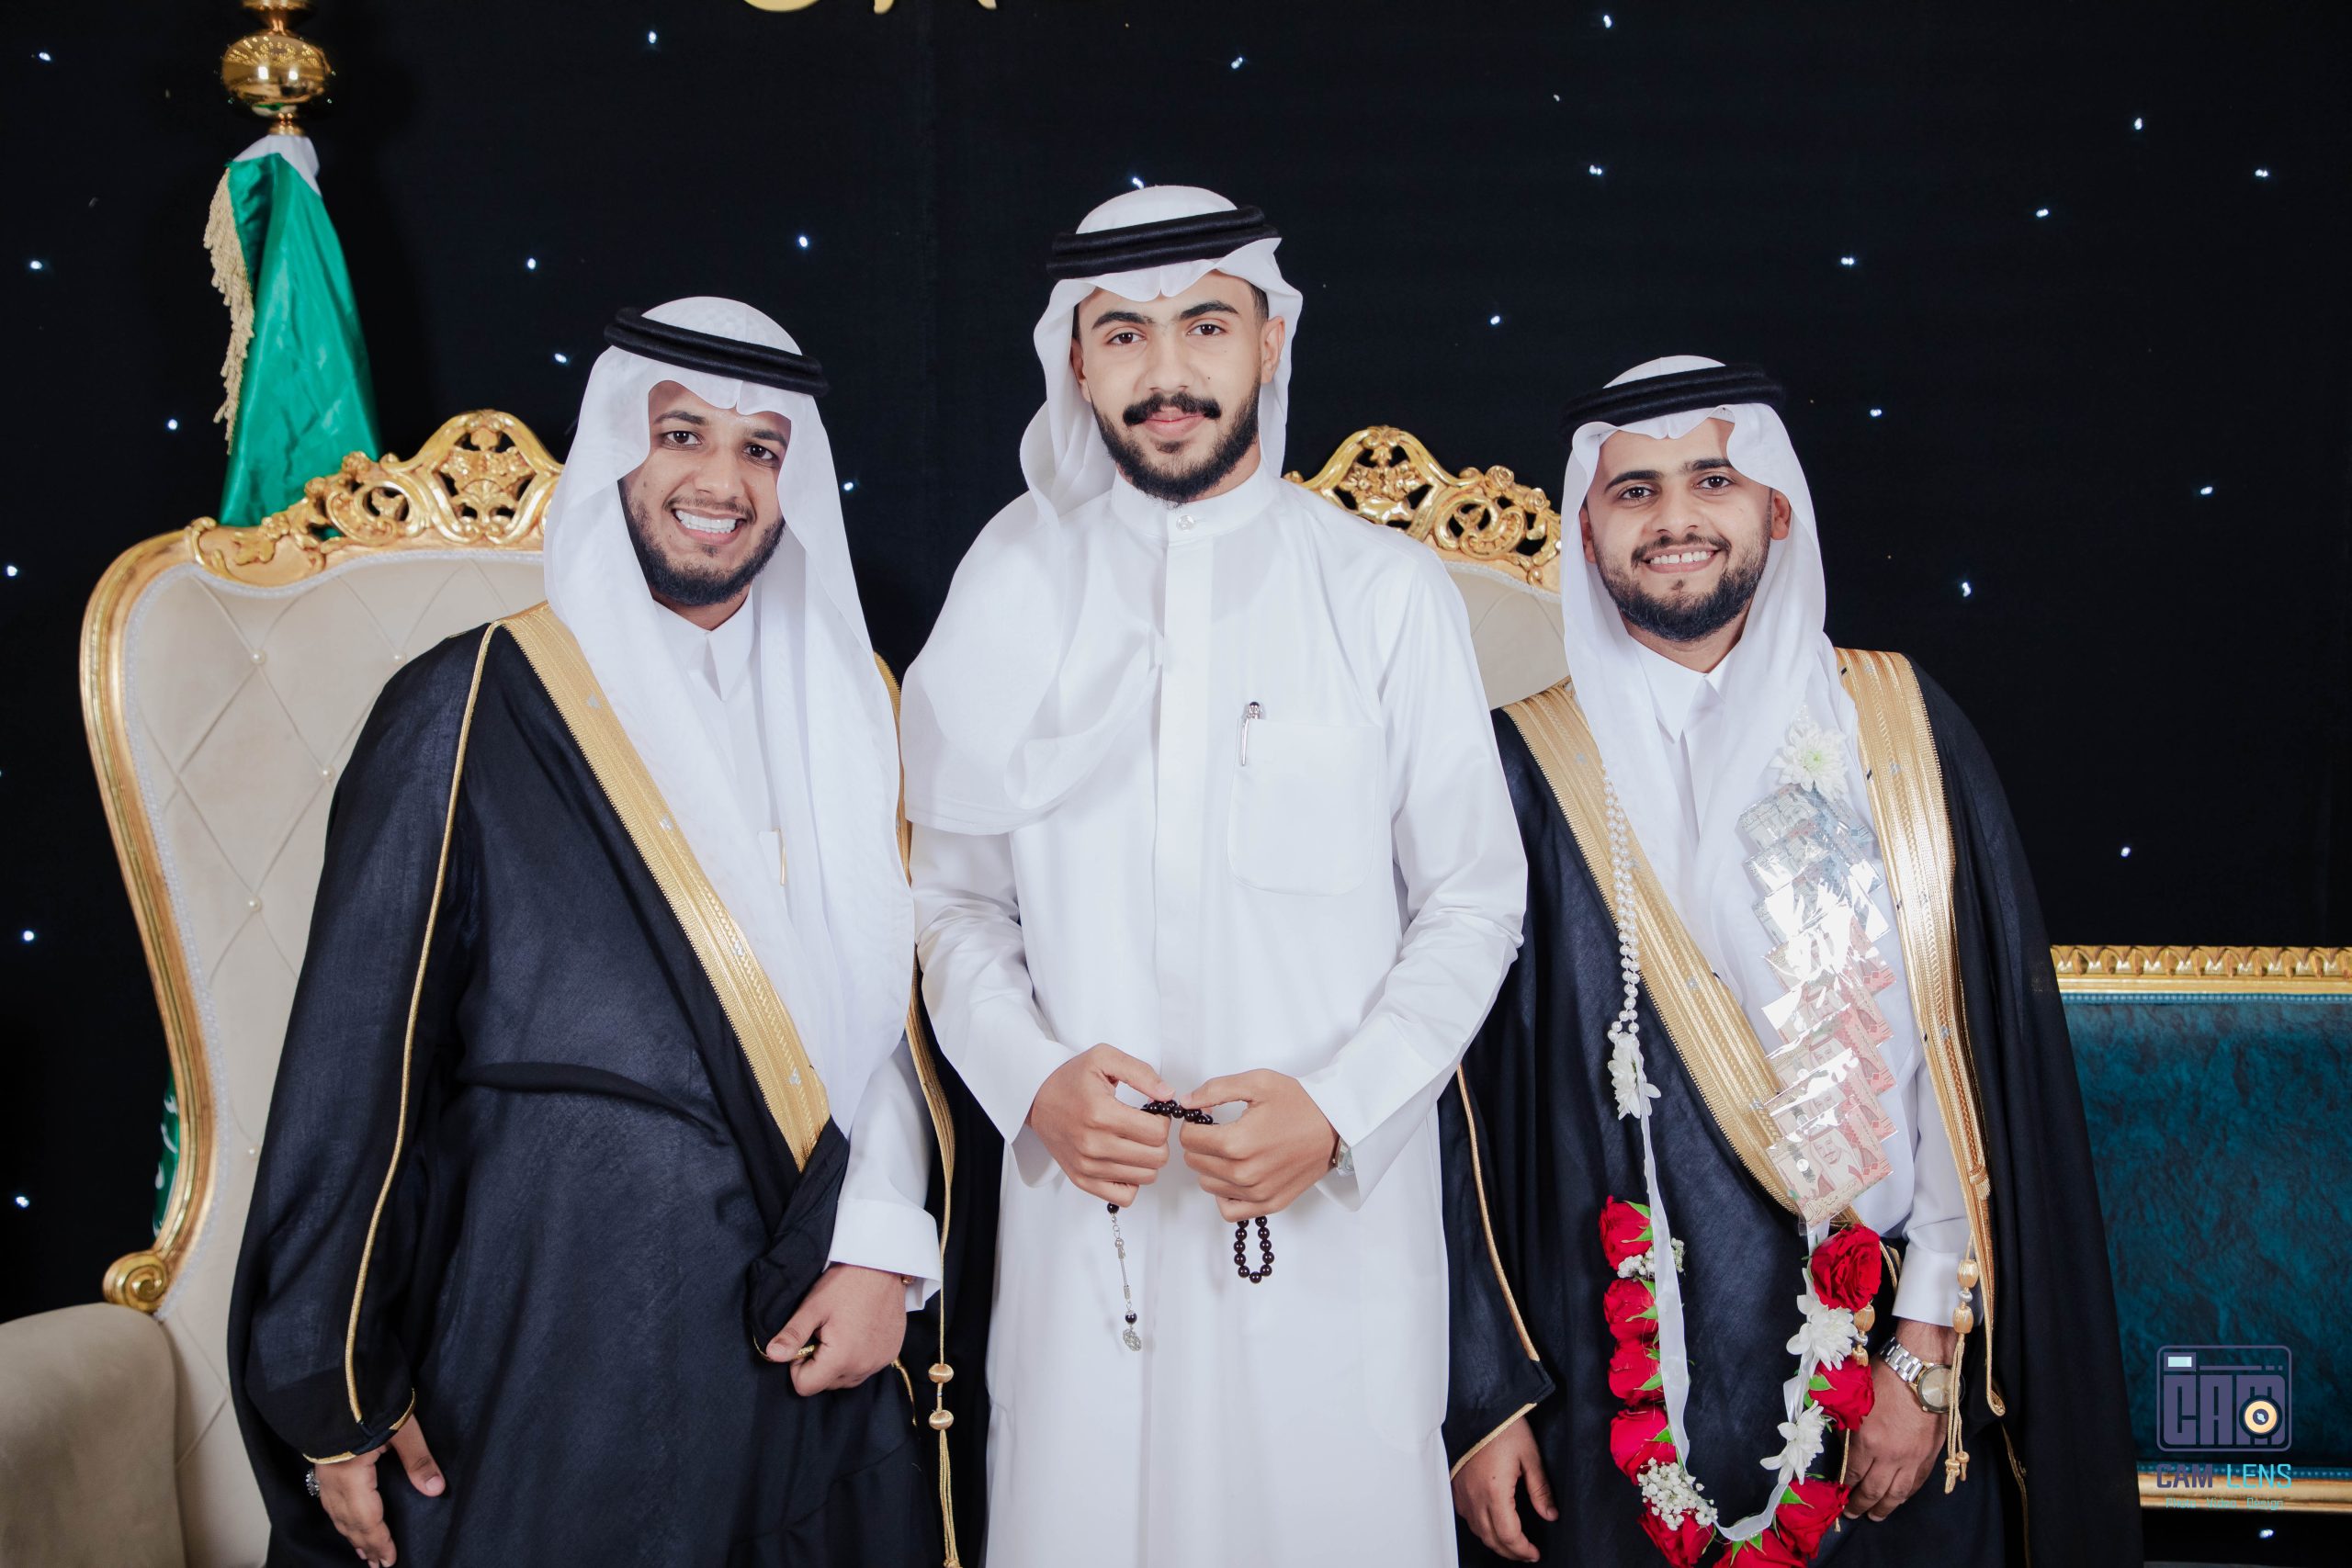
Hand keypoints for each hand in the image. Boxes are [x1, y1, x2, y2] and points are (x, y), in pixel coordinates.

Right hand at [314, 1415, 443, 1566]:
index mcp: (351, 1474)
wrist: (339, 1379)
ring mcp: (324, 1470)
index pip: (367, 1519)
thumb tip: (436, 1489)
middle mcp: (333, 1478)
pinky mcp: (322, 1461)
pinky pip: (328, 1500)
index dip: (379, 1542)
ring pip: (335, 1513)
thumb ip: (418, 1460)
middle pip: (349, 1522)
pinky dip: (339, 1516)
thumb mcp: (402, 1429)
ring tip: (363, 1551)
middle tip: (377, 1564)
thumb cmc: (369, 1401)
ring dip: (350, 1534)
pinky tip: (344, 1520)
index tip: (389, 1560)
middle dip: (364, 1544)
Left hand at [764, 1264, 909, 1392]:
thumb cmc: (846, 1283)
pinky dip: (856, 1358)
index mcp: (841, 1359)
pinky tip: (857, 1333)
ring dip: (837, 1364)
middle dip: (818, 1364)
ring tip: (841, 1332)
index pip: (805, 1386)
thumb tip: (772, 1356)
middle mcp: (863, 1367)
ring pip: (845, 1379)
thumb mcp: (813, 1307)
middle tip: (823, 1332)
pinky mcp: (890, 1355)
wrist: (883, 1266)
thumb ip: (792, 1335)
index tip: (805, 1340)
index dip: (797, 1366)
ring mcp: (879, 1362)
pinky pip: (865, 1369)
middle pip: (826, 1384)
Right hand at [1026, 1044, 1175, 1204]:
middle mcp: (1093, 1144)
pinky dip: (1133, 1180)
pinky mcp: (1082, 1180)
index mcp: (1101, 1114)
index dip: (1163, 1119)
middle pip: (1156, 1158)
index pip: (1157, 1132)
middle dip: (1159, 1140)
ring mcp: (1087, 1166)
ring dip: (1148, 1158)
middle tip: (1145, 1126)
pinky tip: (1125, 1160)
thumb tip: (1167, 1094)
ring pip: (1146, 1177)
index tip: (1152, 1111)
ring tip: (1134, 1140)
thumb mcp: (1105, 1059)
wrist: (1036, 1100)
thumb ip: (1141, 1073)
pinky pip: (1125, 1196)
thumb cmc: (1071, 1079)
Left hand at [1176, 1070, 1337, 1220]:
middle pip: (1195, 1162)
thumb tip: (1186, 1103)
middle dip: (1201, 1143)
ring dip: (1212, 1167)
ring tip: (1232, 1150)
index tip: (1209, 1116)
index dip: (1194, 1123)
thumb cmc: (1300, 1103)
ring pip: (1207, 1185)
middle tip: (1222, 1130)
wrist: (1336, 1126)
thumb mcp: (1258, 1082)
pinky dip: (1225, 1194)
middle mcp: (1245, 1173)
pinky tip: (1235, 1175)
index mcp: (1238, 1142)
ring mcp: (1257, 1193)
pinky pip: (1228, 1210)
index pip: (1188, 1139)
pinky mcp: (1269, 1204)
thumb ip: (1215, 1090)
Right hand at [1451, 1415, 1556, 1561]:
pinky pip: (1466, 1516)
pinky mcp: (1456, 1485)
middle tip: (1526, 1554)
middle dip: (1510, 1552)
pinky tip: (1490, 1523)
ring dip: (1495, 1542)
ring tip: (1511, 1543)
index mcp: (1495, 1492)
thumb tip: (1550, 1514)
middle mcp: (1475, 1497)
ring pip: (1477, 1530)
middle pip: (1491, 1539)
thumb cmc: (1504, 1427)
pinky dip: (1480, 1527)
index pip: (1509, 1535)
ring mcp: (1462, 1492)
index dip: (1523, 1549)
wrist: (1478, 1406)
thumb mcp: (1530, 1457)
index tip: (1534, 1553)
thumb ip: (1540, 1490)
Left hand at [1844, 1318, 1955, 1520]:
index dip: (1845, 1485)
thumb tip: (1840, 1444)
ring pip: (1897, 1493)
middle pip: (1874, 1490)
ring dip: (1884, 1508)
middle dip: (1860, 1505)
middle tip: (1851, 1514)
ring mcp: (1913, 1457)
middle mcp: (1891, 1455)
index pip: (1853, 1472)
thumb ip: (1847, 1426)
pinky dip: (1905, 1495)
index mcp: (1868, 1440)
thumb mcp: (1856, 1400)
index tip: (1838, 1493)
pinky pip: (1917, 1483)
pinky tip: (1898, 1499)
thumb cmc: (1885, 1377)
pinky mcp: (1929, 1455)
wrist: (1921, 1369)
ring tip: (1874, 1516)